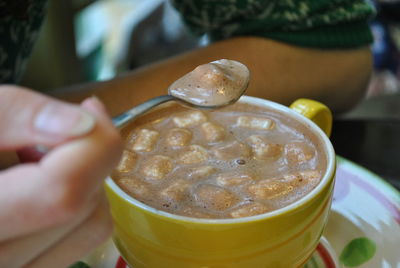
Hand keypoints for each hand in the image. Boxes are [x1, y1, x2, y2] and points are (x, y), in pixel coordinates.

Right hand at [0, 85, 122, 266]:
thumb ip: (13, 115)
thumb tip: (82, 124)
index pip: (63, 192)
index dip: (93, 143)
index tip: (92, 109)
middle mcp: (2, 262)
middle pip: (85, 209)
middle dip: (87, 156)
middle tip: (55, 130)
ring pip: (91, 228)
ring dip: (85, 181)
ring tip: (42, 157)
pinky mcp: (33, 265)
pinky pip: (79, 239)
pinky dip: (77, 204)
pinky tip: (43, 183)